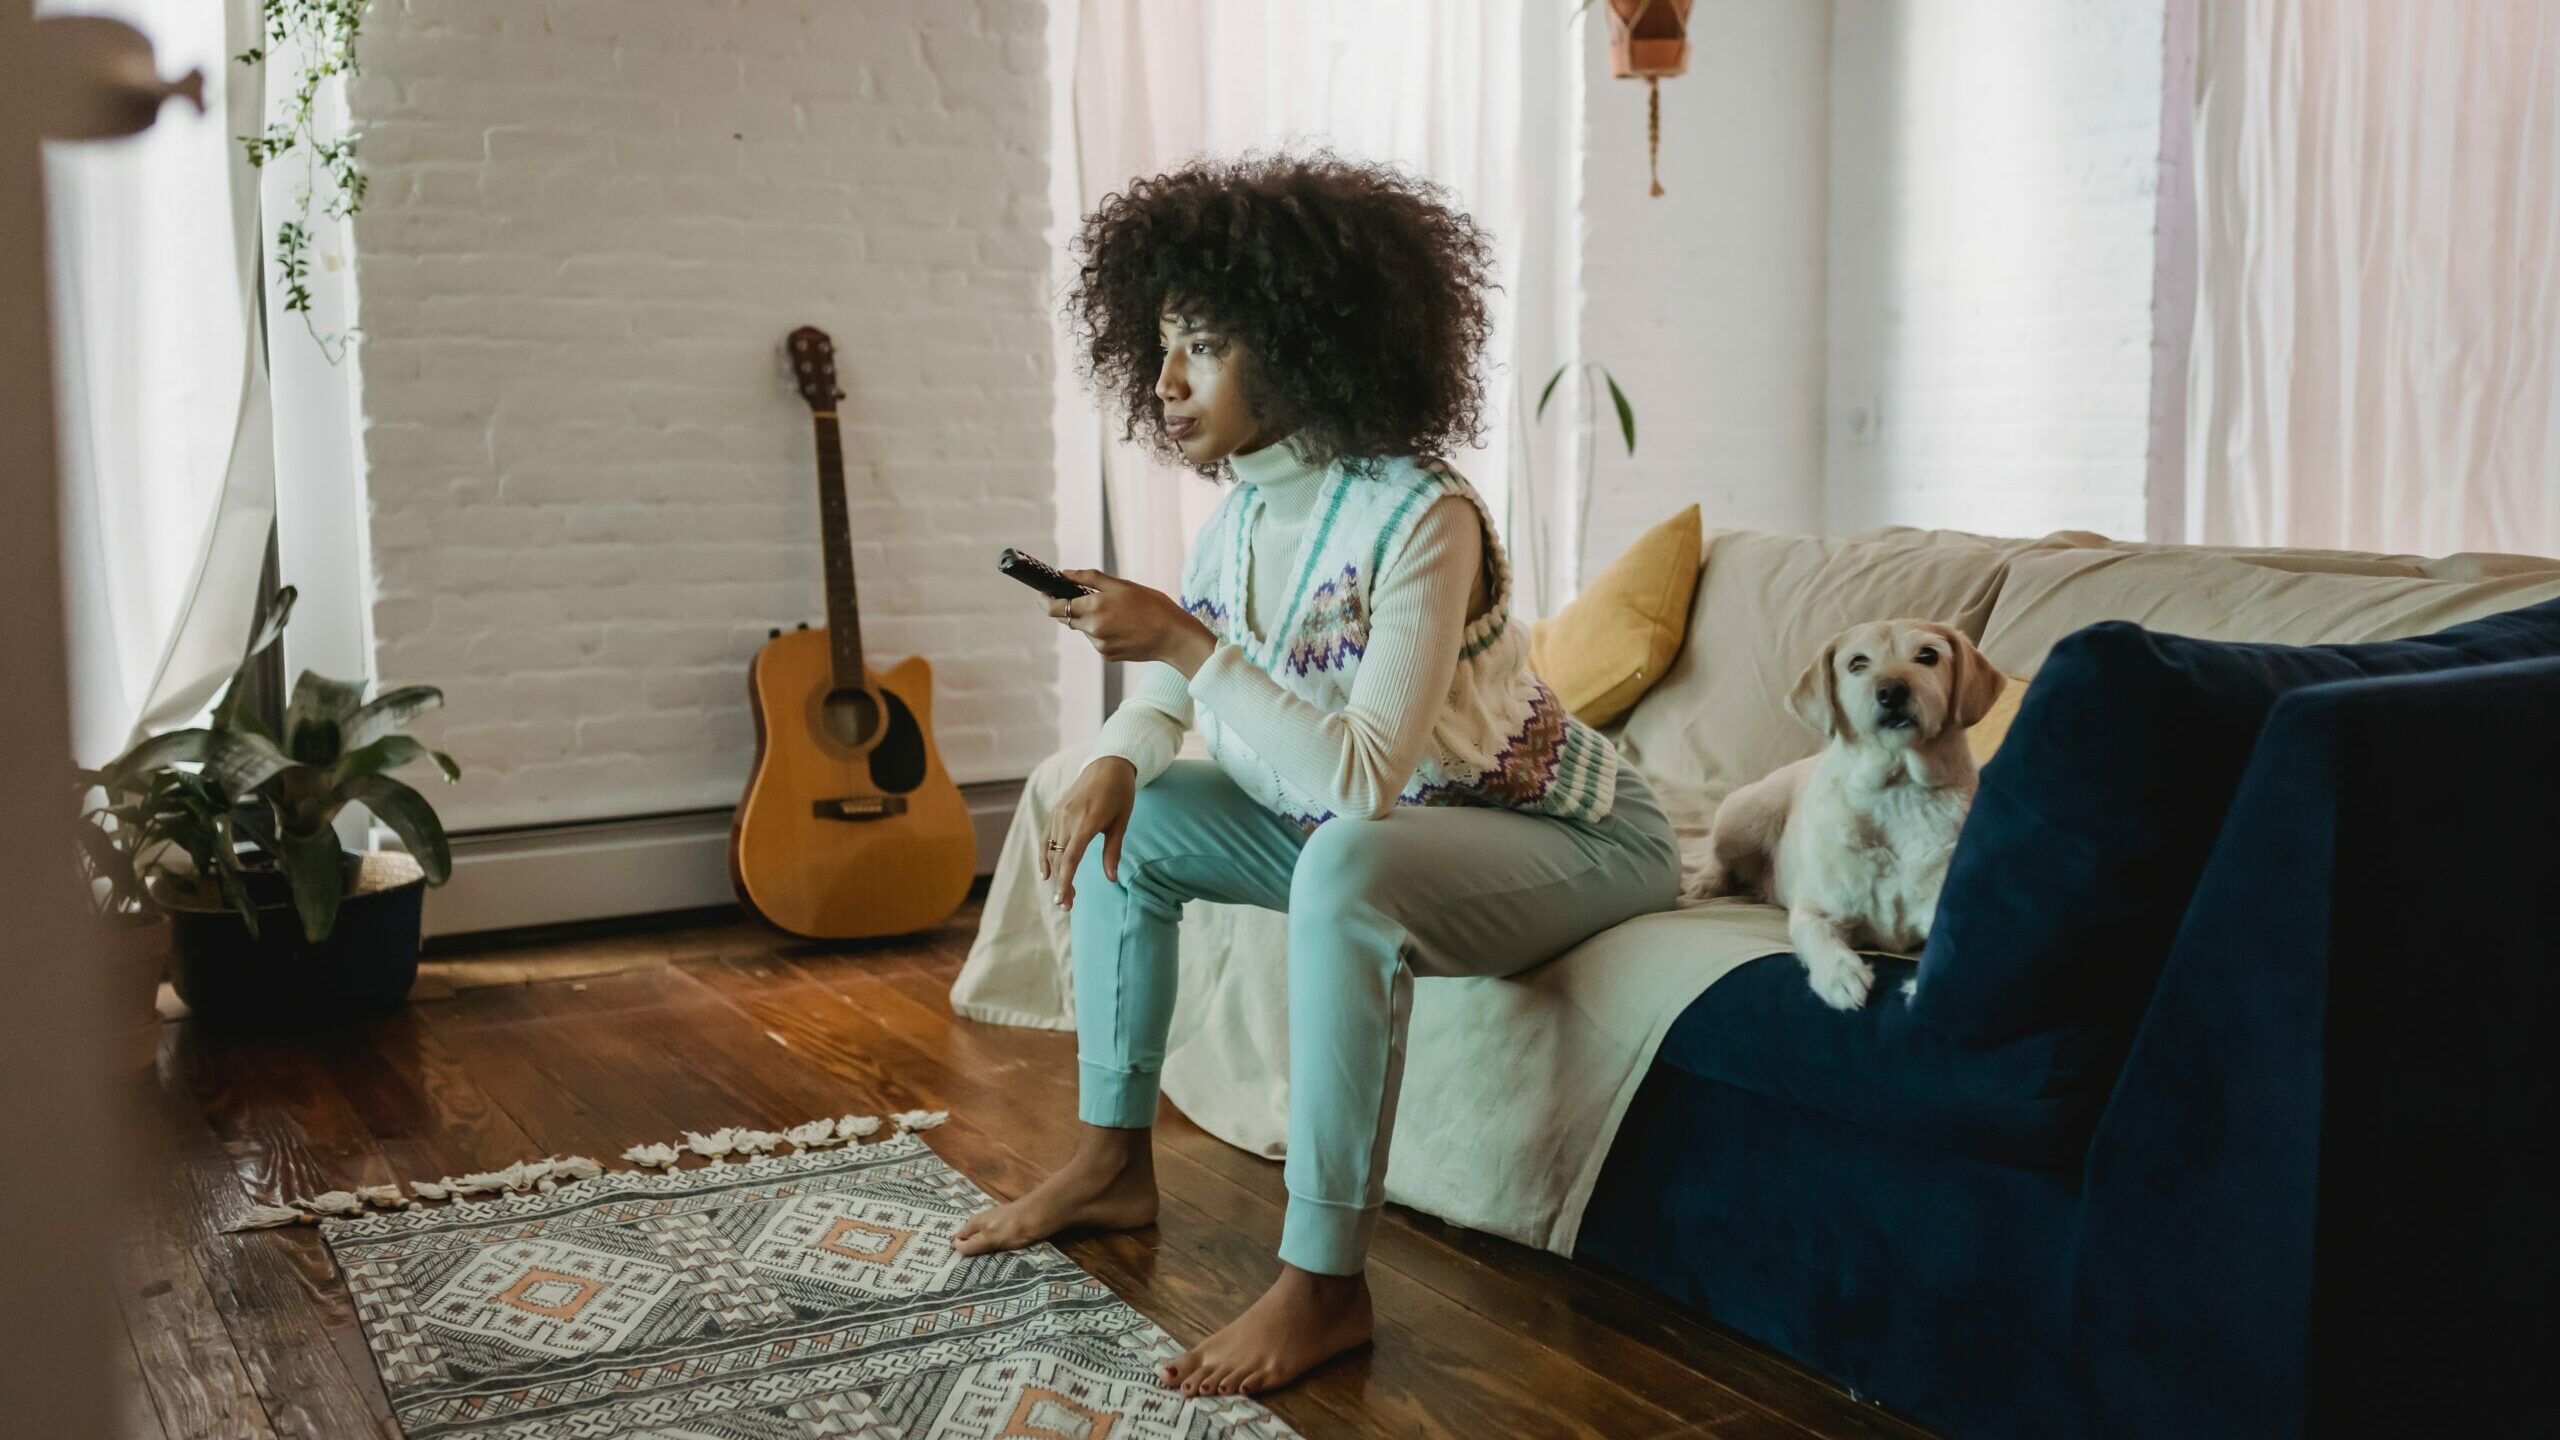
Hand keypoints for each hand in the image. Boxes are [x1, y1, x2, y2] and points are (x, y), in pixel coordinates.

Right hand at [1041, 757, 1137, 910]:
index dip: (1066, 882)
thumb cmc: (1120, 794)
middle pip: (1059, 859)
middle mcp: (1067, 819)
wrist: (1108, 764)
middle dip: (1061, 883)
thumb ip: (1113, 851)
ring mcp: (1058, 814)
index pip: (1071, 859)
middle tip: (1067, 905)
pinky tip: (1046, 871)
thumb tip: (1111, 878)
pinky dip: (1044, 855)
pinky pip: (1045, 837)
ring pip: (1050, 850)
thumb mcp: (1121, 822)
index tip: (1063, 901)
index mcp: (1086, 822)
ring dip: (1054, 873)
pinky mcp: (1055, 811)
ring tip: (1061, 893)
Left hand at [1048, 569, 1216, 674]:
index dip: (1044, 600)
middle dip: (1074, 607)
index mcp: (1094, 608)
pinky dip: (1103, 631)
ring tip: (1118, 613)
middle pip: (1068, 617)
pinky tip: (1123, 626)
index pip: (1054, 607)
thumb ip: (1090, 579)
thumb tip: (1065, 574)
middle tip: (1092, 598)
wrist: (1174, 637)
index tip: (1042, 593)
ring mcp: (1100, 645)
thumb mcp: (1122, 585)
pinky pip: (1097, 640)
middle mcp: (1093, 629)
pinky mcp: (1108, 655)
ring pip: (1084, 629)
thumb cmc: (1152, 606)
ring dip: (1091, 619)